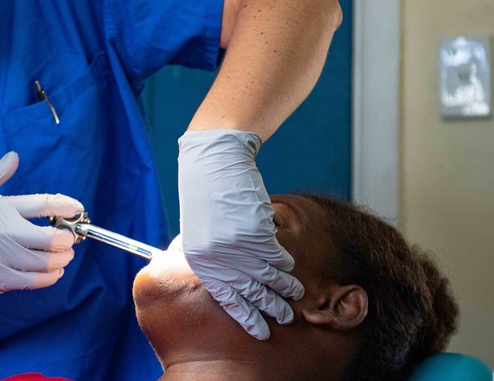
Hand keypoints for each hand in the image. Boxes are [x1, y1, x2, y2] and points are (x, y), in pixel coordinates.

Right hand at [0, 151, 82, 302]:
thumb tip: (14, 156)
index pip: (41, 204)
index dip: (65, 206)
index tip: (78, 208)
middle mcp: (3, 233)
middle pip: (51, 237)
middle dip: (68, 238)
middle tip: (70, 237)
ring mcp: (2, 259)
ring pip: (47, 262)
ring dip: (62, 259)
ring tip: (64, 255)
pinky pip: (34, 281)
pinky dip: (50, 277)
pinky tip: (53, 272)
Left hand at [178, 129, 304, 338]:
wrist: (213, 164)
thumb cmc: (205, 198)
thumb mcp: (198, 232)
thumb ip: (213, 258)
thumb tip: (231, 283)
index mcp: (200, 260)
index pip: (226, 298)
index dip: (246, 316)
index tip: (260, 330)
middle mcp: (218, 257)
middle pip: (251, 292)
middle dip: (271, 307)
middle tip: (285, 317)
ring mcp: (238, 246)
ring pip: (269, 276)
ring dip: (285, 287)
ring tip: (295, 294)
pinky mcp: (256, 232)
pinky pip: (277, 255)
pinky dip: (286, 263)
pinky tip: (290, 268)